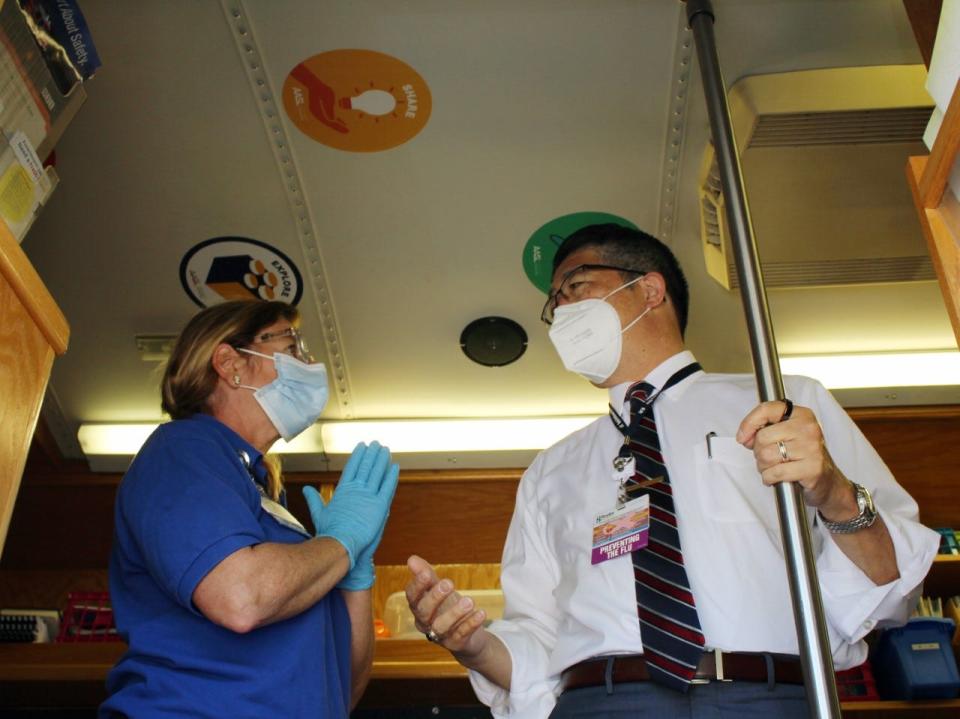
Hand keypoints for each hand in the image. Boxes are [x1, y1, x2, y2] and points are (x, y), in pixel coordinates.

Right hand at [302, 442, 399, 571]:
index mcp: (343, 490)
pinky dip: (391, 476)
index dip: (358, 456)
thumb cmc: (329, 532)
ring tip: (386, 450)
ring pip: (377, 473)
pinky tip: (395, 466)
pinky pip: (388, 487)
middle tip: (377, 443)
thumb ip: (314, 499)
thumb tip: (306, 489)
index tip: (363, 445)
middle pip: (366, 467)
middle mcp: (356, 490)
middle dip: (372, 454)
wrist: (341, 544)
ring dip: (382, 460)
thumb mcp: (320, 513)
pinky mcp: (380, 505)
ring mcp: (369, 496)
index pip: (352, 468)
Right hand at [404, 555, 487, 656]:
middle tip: (449, 583)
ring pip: (441, 626)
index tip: (427, 573)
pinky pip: (461, 634)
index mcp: (418, 607)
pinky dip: (471, 624)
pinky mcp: (455, 644)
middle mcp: (425, 623)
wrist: (466, 634)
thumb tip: (411, 559)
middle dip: (435, 597)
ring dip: (455, 613)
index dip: (417, 585)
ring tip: (469, 601)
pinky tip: (481, 613)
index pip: (412, 597)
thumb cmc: (447, 607)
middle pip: (424, 612)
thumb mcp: (438, 589)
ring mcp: (440, 636)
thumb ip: (427, 575)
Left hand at [735, 399, 854, 516]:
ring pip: (766, 456)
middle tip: (769, 458)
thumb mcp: (784, 435)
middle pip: (762, 437)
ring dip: (763, 467)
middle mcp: (808, 428)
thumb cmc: (802, 456)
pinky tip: (777, 477)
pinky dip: (769, 478)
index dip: (748, 423)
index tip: (742, 437)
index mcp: (801, 414)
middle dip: (758, 452)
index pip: (766, 409)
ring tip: (774, 467)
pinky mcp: (812, 467)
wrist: (828, 481)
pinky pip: (775, 472)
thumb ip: (762, 430)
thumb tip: (744, 436)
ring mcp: (812, 447)